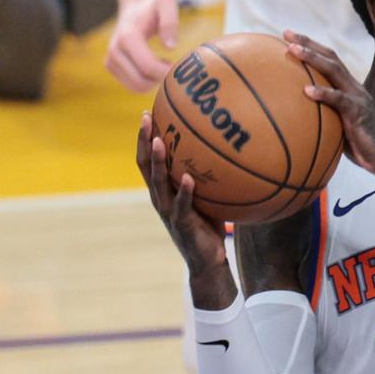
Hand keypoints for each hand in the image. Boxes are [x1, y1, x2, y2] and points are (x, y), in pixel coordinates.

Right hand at [106, 0, 180, 90]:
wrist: (134, 6)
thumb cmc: (153, 5)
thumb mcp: (166, 3)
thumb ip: (170, 22)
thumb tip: (170, 47)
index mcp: (128, 36)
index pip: (148, 66)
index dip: (166, 73)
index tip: (181, 69)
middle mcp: (115, 50)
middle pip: (141, 81)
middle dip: (161, 80)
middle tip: (174, 67)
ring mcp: (110, 60)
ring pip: (136, 87)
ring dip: (154, 82)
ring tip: (164, 64)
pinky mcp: (111, 66)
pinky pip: (131, 85)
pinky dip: (146, 82)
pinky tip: (154, 67)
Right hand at [136, 110, 228, 278]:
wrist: (208, 260)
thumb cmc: (210, 223)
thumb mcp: (208, 195)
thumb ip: (210, 174)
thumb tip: (231, 147)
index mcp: (163, 190)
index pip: (147, 159)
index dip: (143, 137)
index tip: (146, 113)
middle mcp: (160, 198)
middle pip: (145, 165)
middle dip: (143, 140)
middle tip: (145, 118)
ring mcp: (169, 211)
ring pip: (158, 182)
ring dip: (158, 161)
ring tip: (159, 141)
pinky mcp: (182, 223)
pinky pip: (182, 205)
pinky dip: (185, 191)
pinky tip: (189, 178)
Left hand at [284, 31, 374, 174]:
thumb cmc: (362, 147)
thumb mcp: (339, 127)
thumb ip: (323, 117)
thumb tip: (294, 120)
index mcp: (349, 89)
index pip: (330, 61)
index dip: (312, 47)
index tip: (289, 37)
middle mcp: (354, 87)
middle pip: (330, 57)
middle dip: (308, 43)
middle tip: (286, 33)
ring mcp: (358, 98)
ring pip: (334, 70)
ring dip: (312, 58)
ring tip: (293, 50)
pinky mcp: (359, 112)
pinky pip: (339, 100)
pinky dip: (323, 93)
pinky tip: (306, 91)